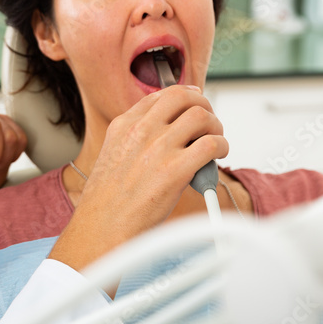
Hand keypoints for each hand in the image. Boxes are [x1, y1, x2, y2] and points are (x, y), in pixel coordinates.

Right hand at [49, 86, 227, 270]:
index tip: (194, 101)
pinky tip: (216, 160)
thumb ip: (136, 140)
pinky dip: (221, 148)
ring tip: (214, 143)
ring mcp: (158, 148)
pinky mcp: (175, 170)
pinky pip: (212, 144)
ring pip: (202, 117)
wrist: (101, 228)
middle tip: (209, 123)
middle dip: (203, 106)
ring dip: (216, 127)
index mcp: (123, 125)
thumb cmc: (106, 203)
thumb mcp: (112, 156)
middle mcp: (141, 131)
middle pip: (184, 97)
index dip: (185, 95)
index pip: (161, 95)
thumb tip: (166, 135)